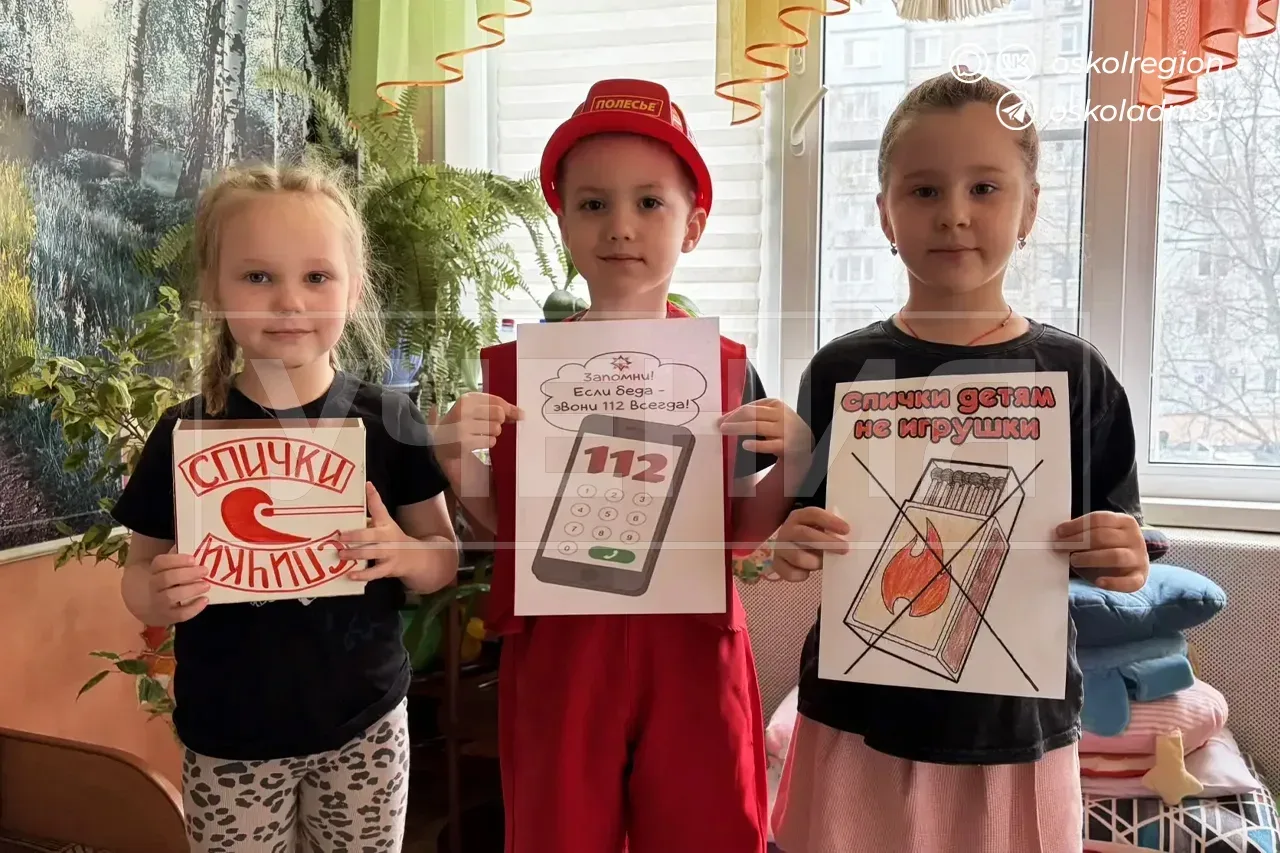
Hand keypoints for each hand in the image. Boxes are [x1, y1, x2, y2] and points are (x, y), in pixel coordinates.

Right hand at [123, 553, 208, 624]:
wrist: (149, 606)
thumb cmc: (167, 581)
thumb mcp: (168, 568)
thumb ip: (178, 558)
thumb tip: (195, 546)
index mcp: (154, 571)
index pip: (160, 563)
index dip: (176, 560)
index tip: (193, 559)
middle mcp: (154, 586)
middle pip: (166, 578)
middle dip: (187, 574)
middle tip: (205, 571)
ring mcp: (159, 603)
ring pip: (171, 596)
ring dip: (191, 590)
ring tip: (207, 585)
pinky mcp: (167, 617)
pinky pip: (179, 615)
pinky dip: (193, 608)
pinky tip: (205, 600)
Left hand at [339, 484, 455, 592]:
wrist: (414, 558)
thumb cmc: (391, 538)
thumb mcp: (385, 524)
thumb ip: (371, 516)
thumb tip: (352, 503)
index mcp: (386, 523)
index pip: (380, 507)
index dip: (374, 496)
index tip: (367, 485)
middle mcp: (388, 537)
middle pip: (371, 535)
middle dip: (355, 536)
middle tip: (339, 537)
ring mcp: (389, 553)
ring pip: (371, 553)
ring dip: (355, 554)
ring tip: (341, 554)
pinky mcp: (388, 568)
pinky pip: (374, 573)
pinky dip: (362, 575)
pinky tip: (350, 575)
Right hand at [432, 392, 521, 460]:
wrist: (438, 444)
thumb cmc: (460, 424)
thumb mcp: (472, 410)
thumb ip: (494, 408)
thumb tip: (520, 413)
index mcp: (466, 399)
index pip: (497, 400)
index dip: (510, 408)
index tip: (518, 415)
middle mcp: (464, 410)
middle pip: (499, 413)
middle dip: (500, 421)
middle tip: (492, 425)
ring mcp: (463, 426)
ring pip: (496, 428)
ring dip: (493, 433)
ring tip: (480, 434)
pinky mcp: (464, 442)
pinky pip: (490, 441)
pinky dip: (488, 443)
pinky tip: (477, 442)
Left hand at [717, 399, 812, 462]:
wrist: (808, 443)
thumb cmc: (784, 428)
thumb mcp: (773, 416)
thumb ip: (755, 414)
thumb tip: (727, 418)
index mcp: (775, 404)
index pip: (750, 407)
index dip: (733, 413)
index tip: (720, 420)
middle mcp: (780, 415)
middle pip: (752, 414)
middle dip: (733, 419)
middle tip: (720, 426)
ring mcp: (784, 430)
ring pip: (757, 426)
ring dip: (738, 428)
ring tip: (725, 431)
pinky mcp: (786, 446)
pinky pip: (769, 445)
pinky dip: (756, 445)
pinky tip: (745, 445)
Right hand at [772, 507, 850, 581]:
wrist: (790, 549)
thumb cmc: (811, 537)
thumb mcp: (820, 529)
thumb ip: (830, 532)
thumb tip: (847, 541)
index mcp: (799, 516)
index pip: (813, 514)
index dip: (830, 521)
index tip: (846, 530)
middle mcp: (787, 530)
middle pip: (805, 534)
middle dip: (827, 543)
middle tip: (844, 549)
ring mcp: (780, 547)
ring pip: (798, 557)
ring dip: (815, 561)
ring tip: (824, 563)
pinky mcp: (777, 564)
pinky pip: (791, 573)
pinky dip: (803, 575)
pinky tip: (807, 572)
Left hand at [1053, 511, 1148, 591]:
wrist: (1131, 565)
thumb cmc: (1108, 548)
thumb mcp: (1098, 535)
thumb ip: (1084, 533)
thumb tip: (1058, 535)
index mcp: (1124, 522)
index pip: (1099, 519)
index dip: (1076, 525)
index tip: (1059, 532)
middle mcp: (1135, 538)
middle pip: (1104, 536)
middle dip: (1078, 541)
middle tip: (1060, 547)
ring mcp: (1139, 558)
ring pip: (1115, 556)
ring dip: (1090, 558)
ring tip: (1074, 560)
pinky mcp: (1140, 577)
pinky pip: (1129, 582)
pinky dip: (1113, 583)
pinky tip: (1099, 582)